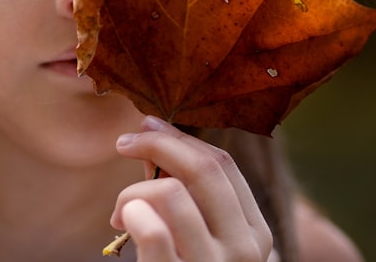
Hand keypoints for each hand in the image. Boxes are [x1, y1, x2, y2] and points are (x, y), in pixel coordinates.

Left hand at [112, 116, 274, 261]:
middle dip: (157, 142)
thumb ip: (190, 197)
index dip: (180, 137)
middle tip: (123, 143)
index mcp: (255, 233)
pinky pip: (151, 228)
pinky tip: (120, 223)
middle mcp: (243, 250)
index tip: (146, 126)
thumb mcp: (204, 240)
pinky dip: (130, 211)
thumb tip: (153, 134)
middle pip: (203, 167)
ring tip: (120, 214)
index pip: (222, 164)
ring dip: (133, 190)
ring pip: (171, 191)